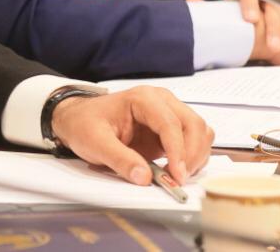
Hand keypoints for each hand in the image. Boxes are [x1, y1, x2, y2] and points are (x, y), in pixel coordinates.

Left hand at [48, 87, 212, 185]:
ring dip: (196, 155)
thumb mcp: (95, 143)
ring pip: (200, 131)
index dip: (178, 151)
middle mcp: (161, 100)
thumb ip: (119, 159)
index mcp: (143, 98)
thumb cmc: (85, 124)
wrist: (79, 119)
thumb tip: (144, 178)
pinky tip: (179, 169)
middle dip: (191, 154)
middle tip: (178, 179)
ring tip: (177, 175)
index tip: (176, 175)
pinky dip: (194, 156)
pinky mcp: (171, 127)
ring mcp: (169, 112)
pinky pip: (195, 139)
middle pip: (193, 124)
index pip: (170, 123)